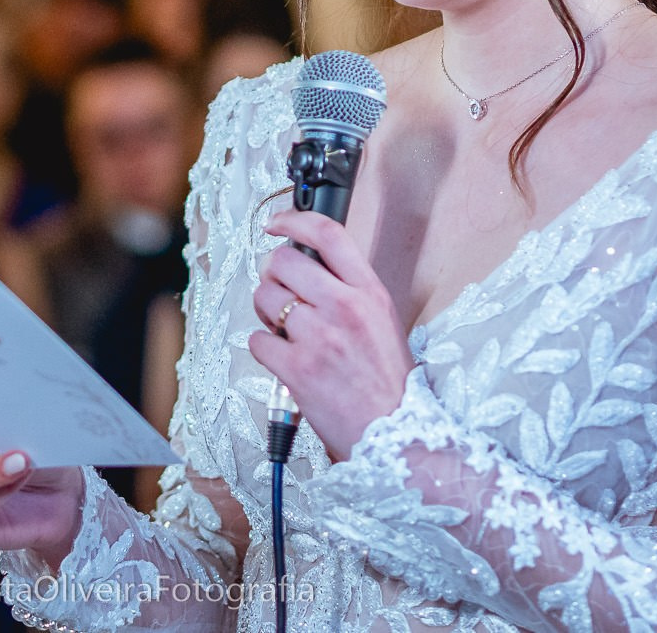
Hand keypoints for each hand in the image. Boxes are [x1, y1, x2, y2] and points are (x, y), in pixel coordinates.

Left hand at [248, 210, 412, 459]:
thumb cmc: (390, 384)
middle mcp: (345, 308)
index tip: (276, 224)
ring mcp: (320, 337)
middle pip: (283, 262)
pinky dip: (265, 348)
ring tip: (285, 331)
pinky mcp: (298, 369)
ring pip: (265, 297)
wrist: (398, 436)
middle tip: (281, 294)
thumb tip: (308, 270)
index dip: (295, 221)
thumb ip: (350, 292)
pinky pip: (258, 340)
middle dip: (273, 275)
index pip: (329, 235)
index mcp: (370, 293)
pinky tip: (284, 359)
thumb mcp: (384, 322)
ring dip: (267, 312)